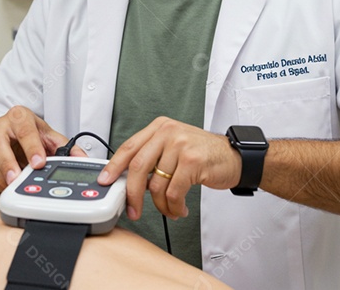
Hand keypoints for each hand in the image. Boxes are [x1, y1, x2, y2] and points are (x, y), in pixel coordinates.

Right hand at [0, 106, 84, 191]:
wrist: (8, 134)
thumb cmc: (29, 134)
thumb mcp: (48, 136)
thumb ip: (64, 147)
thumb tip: (82, 158)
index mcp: (20, 117)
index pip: (25, 130)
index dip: (31, 147)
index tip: (38, 162)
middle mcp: (0, 125)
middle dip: (7, 162)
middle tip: (16, 179)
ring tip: (11, 186)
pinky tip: (3, 185)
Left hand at [98, 117, 241, 219]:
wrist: (234, 157)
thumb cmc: (203, 155)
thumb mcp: (174, 146)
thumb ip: (152, 156)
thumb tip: (126, 179)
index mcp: (159, 127)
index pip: (129, 147)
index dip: (114, 166)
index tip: (105, 181)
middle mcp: (168, 132)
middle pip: (138, 167)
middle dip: (132, 194)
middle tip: (132, 210)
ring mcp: (181, 145)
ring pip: (157, 184)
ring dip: (161, 205)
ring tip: (169, 210)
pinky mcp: (193, 161)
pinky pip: (174, 192)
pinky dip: (174, 206)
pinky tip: (180, 209)